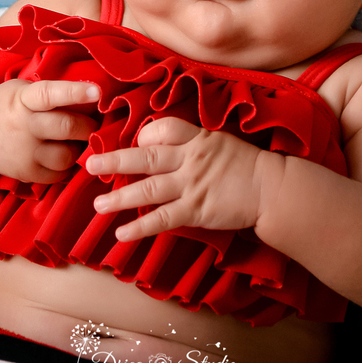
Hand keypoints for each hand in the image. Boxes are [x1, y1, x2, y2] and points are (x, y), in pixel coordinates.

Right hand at [0, 79, 98, 183]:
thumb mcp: (19, 90)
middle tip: (95, 122)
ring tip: (77, 140)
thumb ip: (49, 93)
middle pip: (67, 127)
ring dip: (80, 148)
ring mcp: (24, 153)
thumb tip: (91, 96)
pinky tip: (63, 152)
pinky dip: (68, 165)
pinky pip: (60, 173)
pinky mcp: (26, 173)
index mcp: (22, 99)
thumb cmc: (4, 106)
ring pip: (67, 155)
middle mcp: (24, 126)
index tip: (97, 91)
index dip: (74, 92)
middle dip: (89, 125)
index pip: (50, 94)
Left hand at [85, 117, 282, 241]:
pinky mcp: (196, 209)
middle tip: (90, 165)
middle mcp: (190, 158)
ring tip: (98, 205)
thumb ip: (191, 142)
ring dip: (119, 197)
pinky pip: (162, 218)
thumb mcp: (219, 142)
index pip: (162, 129)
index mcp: (197, 137)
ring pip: (148, 189)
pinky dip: (139, 226)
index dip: (143, 136)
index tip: (133, 143)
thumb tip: (162, 146)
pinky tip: (121, 233)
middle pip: (146, 156)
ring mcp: (192, 184)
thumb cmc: (245, 165)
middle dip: (115, 160)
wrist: (272, 189)